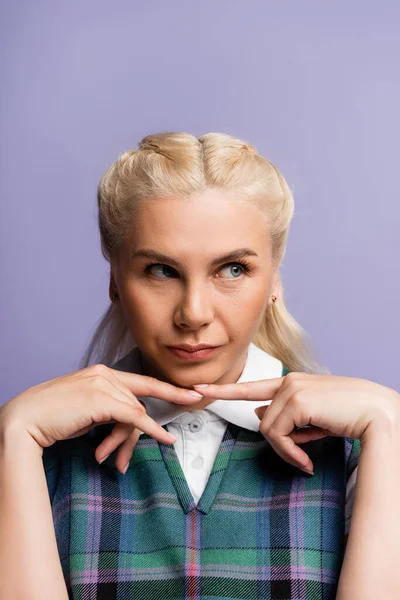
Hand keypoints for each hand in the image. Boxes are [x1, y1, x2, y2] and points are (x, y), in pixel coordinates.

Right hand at [0, 364, 202, 473]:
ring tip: (112, 459)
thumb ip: (109, 410)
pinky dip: (151, 429)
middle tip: (176, 417)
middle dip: (157, 412)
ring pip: (135, 412)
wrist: (25, 420)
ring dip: (128, 441)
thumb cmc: (52, 418)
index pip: (142, 381)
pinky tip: (165, 440)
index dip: (168, 387)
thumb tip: (131, 423)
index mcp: (102, 372)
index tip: (190, 391)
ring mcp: (103, 384)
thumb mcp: (86, 411)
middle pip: (141, 398)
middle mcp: (105, 373)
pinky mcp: (101, 400)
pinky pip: (135, 417)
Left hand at [193, 372, 399, 473]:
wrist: (376, 413)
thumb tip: (257, 415)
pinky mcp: (295, 401)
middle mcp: (287, 382)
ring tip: (309, 458)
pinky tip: (308, 460)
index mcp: (292, 382)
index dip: (224, 389)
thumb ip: (285, 415)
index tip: (200, 388)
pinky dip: (290, 452)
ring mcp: (290, 389)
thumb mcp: (314, 416)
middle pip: (261, 420)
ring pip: (268, 429)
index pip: (251, 386)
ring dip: (286, 450)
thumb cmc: (349, 415)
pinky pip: (278, 435)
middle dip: (278, 444)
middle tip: (301, 460)